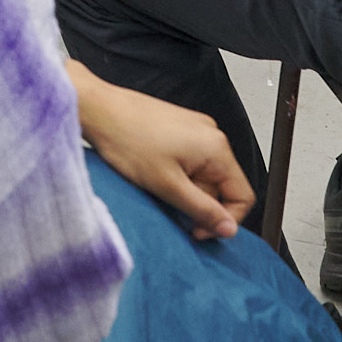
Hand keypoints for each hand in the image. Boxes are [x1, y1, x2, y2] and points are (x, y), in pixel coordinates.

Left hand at [71, 68, 254, 241]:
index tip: (198, 231)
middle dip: (197, 203)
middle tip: (168, 206)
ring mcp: (195, 129)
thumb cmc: (127, 140)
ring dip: (183, 189)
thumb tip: (228, 228)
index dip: (224, 220)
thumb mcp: (168, 186)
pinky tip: (152, 173)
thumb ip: (203, 210)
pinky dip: (175, 175)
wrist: (98, 110)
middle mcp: (211, 134)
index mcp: (217, 148)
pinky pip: (188, 161)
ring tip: (156, 186)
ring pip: (202, 175)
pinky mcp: (179, 128)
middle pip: (220, 186)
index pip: (243, 195)